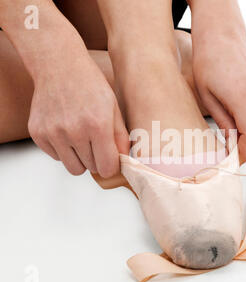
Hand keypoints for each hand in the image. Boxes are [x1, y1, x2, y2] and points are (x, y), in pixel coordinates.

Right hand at [28, 56, 128, 177]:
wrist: (59, 66)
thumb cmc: (90, 85)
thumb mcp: (114, 108)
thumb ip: (121, 138)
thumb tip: (124, 162)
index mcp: (98, 125)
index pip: (107, 168)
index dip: (112, 166)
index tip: (111, 159)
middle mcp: (74, 132)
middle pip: (91, 169)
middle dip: (97, 159)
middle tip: (96, 141)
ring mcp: (53, 133)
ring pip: (73, 168)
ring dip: (81, 159)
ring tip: (82, 139)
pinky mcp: (38, 134)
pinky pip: (56, 157)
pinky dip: (64, 150)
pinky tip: (66, 131)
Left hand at [191, 9, 245, 161]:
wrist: (222, 36)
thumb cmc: (207, 63)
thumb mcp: (207, 96)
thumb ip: (223, 122)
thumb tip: (232, 145)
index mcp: (243, 94)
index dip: (244, 152)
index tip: (232, 160)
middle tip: (231, 153)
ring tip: (233, 137)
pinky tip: (241, 121)